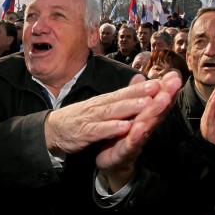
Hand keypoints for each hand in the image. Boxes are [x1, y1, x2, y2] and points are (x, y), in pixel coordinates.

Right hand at [44, 72, 179, 158]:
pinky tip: (124, 127)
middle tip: (159, 87)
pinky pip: (99, 130)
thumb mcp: (98, 106)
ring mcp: (91, 119)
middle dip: (140, 93)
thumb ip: (117, 99)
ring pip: (111, 111)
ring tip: (146, 104)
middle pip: (121, 98)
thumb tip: (136, 86)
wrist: (53, 129)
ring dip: (129, 107)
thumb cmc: (79, 117)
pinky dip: (111, 128)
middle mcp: (99, 106)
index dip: (142, 87)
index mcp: (104, 101)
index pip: (125, 92)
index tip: (161, 81)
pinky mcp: (84, 133)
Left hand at [95, 71, 181, 191]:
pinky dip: (136, 135)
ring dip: (155, 111)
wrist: (109, 163)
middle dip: (166, 95)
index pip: (156, 100)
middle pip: (156, 110)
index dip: (165, 88)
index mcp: (143, 117)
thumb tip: (139, 76)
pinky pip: (131, 144)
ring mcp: (135, 141)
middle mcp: (143, 128)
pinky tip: (141, 126)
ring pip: (147, 125)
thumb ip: (134, 96)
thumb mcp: (128, 113)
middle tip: (175, 82)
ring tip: (163, 98)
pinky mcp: (124, 153)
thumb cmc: (121, 136)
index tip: (175, 75)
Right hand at [200, 78, 214, 144]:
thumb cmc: (211, 134)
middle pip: (213, 97)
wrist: (206, 144)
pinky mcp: (207, 118)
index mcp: (210, 112)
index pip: (214, 99)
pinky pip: (211, 108)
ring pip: (212, 100)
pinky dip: (214, 100)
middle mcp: (208, 111)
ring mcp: (207, 114)